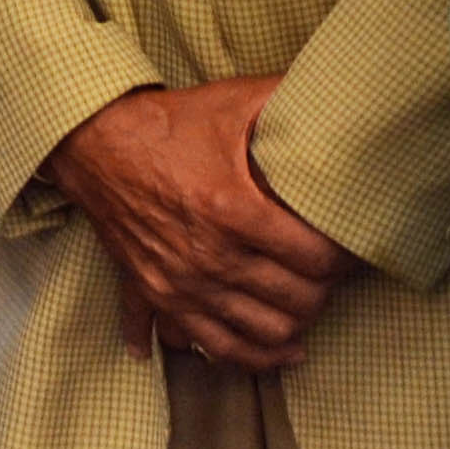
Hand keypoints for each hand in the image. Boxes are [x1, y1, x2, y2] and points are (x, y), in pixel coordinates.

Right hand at [45, 79, 348, 371]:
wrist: (94, 143)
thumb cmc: (168, 123)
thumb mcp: (231, 102)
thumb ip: (286, 98)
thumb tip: (338, 91)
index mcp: (232, 209)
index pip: (314, 258)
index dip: (345, 258)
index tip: (355, 250)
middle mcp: (208, 256)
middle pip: (294, 302)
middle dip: (325, 293)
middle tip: (335, 278)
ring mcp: (182, 283)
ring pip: (259, 335)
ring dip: (295, 329)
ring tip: (310, 311)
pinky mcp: (159, 296)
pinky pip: (211, 347)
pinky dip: (246, 357)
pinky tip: (272, 353)